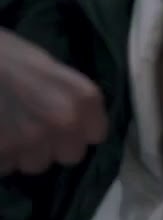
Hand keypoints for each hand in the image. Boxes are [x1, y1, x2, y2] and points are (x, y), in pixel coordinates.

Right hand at [0, 27, 107, 175]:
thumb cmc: (3, 53)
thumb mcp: (46, 66)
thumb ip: (67, 97)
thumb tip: (75, 120)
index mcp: (82, 97)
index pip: (96, 135)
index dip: (77, 131)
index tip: (63, 124)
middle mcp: (64, 122)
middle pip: (69, 156)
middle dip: (51, 146)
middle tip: (29, 127)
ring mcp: (31, 140)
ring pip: (35, 164)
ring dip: (22, 153)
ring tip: (4, 128)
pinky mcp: (1, 153)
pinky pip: (5, 166)